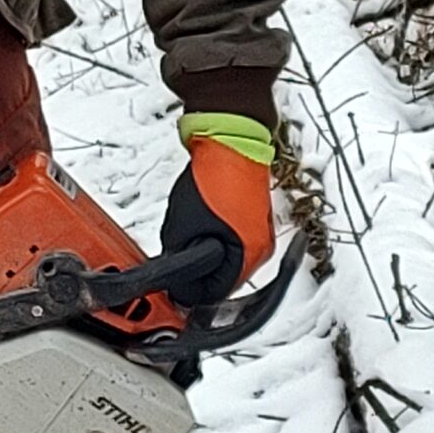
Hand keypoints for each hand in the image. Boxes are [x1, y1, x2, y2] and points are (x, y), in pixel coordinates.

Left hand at [158, 118, 275, 305]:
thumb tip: (175, 280)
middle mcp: (261, 248)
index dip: (189, 291)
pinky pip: (231, 239)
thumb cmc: (216, 175)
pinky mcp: (254, 216)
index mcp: (250, 256)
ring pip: (227, 259)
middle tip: (176, 256)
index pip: (216, 293)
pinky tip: (200, 221)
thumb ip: (179, 260)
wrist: (231, 139)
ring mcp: (260, 231)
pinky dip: (214, 236)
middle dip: (198, 271)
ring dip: (206, 252)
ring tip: (188, 231)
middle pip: (223, 278)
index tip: (172, 285)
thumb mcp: (184, 227)